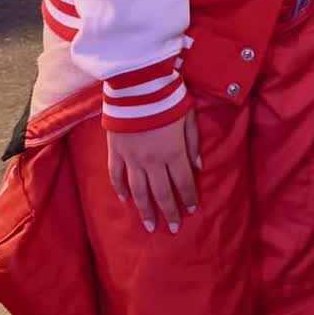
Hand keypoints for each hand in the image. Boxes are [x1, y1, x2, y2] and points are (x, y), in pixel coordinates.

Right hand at [108, 108, 200, 234]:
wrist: (137, 85)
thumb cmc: (167, 99)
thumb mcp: (188, 118)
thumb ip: (193, 144)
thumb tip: (198, 167)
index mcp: (173, 153)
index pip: (183, 183)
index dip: (188, 197)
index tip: (191, 210)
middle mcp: (152, 161)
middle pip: (162, 192)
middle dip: (169, 212)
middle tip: (174, 229)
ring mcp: (132, 158)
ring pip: (138, 191)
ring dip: (145, 209)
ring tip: (149, 225)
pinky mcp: (116, 151)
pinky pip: (116, 175)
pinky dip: (120, 189)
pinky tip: (125, 200)